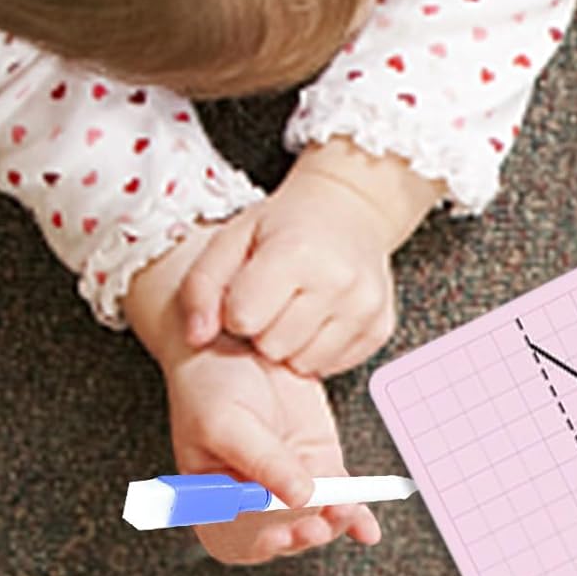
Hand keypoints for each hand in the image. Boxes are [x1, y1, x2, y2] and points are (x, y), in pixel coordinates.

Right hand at [167, 335, 381, 565]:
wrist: (235, 338)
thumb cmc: (209, 384)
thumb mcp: (226, 422)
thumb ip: (262, 462)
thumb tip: (300, 498)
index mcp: (215, 498)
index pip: (236, 539)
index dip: (258, 545)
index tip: (279, 535)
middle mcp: (254, 497)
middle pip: (283, 532)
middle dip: (303, 533)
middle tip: (318, 525)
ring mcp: (290, 479)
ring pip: (316, 516)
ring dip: (333, 522)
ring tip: (346, 510)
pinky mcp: (319, 459)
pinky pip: (341, 492)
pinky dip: (356, 514)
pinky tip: (367, 529)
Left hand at [178, 140, 441, 377]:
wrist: (350, 209)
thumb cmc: (285, 224)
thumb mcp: (232, 238)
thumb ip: (202, 286)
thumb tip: (197, 336)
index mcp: (296, 253)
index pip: (243, 319)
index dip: (237, 310)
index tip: (247, 290)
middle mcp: (338, 281)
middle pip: (273, 346)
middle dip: (264, 329)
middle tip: (272, 299)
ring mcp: (365, 307)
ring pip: (303, 363)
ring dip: (290, 343)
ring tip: (294, 307)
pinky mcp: (380, 328)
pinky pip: (332, 365)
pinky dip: (318, 348)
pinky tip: (317, 316)